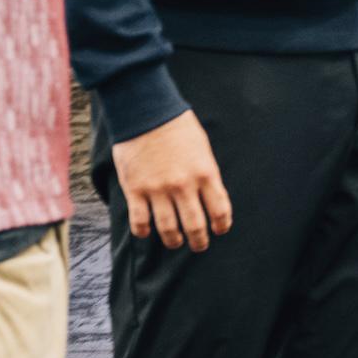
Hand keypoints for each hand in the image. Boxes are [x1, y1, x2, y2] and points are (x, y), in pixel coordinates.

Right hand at [112, 109, 232, 250]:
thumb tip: (209, 197)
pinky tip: (146, 232)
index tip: (220, 230)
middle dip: (199, 241)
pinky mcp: (135, 190)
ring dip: (173, 240)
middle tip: (199, 246)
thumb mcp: (202, 149)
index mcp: (206, 173)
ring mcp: (158, 190)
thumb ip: (206, 174)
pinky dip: (143, 231)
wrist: (146, 112)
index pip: (220, 209)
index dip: (222, 225)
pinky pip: (139, 221)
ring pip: (168, 229)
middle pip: (195, 225)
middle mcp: (184, 185)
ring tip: (175, 243)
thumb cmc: (177, 128)